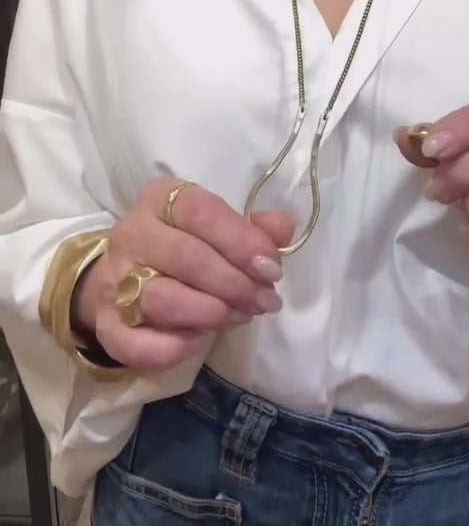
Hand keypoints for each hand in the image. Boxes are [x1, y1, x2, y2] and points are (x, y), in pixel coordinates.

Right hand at [72, 179, 294, 371]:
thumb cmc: (181, 248)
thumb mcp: (215, 229)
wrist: (122, 280)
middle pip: (186, 257)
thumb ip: (252, 228)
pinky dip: (174, 347)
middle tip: (264, 301)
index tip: (271, 268)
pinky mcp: (106, 325)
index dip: (241, 241)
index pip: (201, 212)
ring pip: (163, 298)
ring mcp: (114, 280)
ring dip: (211, 313)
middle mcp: (131, 234)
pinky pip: (137, 343)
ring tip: (239, 317)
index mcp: (160, 200)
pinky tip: (199, 340)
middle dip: (235, 283)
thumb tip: (284, 228)